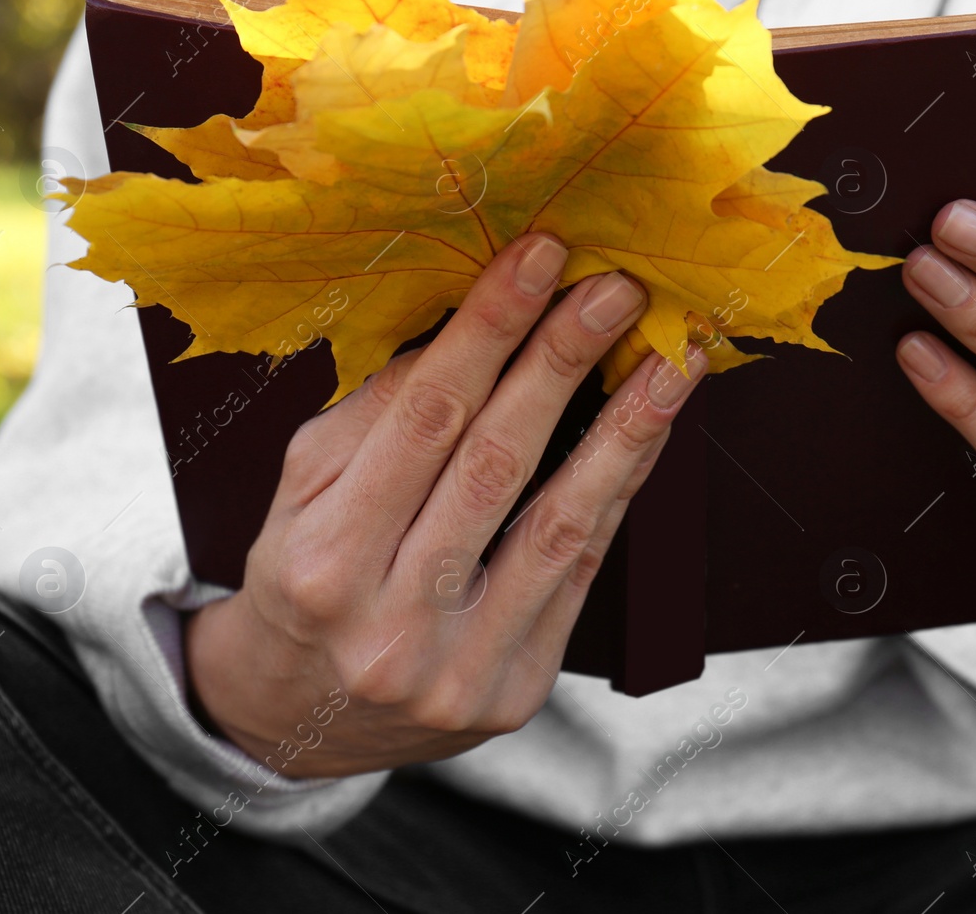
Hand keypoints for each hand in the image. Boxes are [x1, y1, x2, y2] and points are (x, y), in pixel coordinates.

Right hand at [185, 234, 705, 775]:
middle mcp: (390, 627)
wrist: (303, 719)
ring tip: (672, 358)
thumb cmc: (307, 579)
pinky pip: (581, 572)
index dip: (488, 331)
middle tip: (614, 288)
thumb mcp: (305, 492)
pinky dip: (620, 492)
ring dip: (627, 429)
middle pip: (495, 465)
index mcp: (323, 563)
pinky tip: (652, 431)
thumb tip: (469, 324)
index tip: (539, 258)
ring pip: (559, 525)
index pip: (422, 421)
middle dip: (562, 362)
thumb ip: (377, 414)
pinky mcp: (517, 692)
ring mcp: (460, 669)